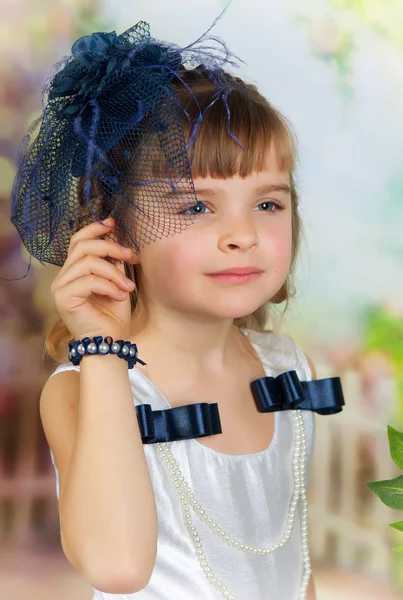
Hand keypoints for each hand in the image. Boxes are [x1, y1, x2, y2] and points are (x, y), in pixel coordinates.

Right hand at [51, 218, 134, 340]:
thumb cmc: (113, 315)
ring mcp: (61, 287)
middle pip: (83, 246)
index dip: (95, 228)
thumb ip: (114, 261)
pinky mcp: (64, 298)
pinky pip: (88, 280)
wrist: (110, 342)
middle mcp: (63, 277)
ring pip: (88, 262)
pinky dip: (109, 285)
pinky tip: (119, 296)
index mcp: (74, 271)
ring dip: (114, 272)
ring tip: (128, 286)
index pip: (78, 240)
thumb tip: (117, 236)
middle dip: (111, 247)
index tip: (114, 223)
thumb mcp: (117, 281)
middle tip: (131, 256)